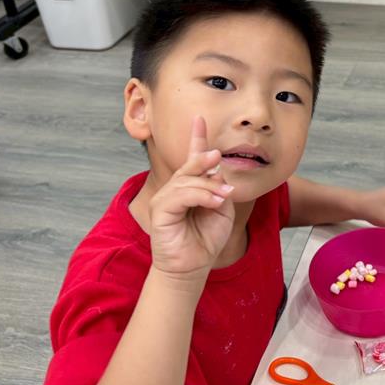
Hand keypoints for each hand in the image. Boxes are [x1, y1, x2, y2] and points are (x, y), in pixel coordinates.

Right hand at [147, 116, 236, 280]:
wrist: (193, 265)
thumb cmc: (206, 238)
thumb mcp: (220, 208)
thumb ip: (218, 188)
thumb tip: (216, 172)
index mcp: (191, 186)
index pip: (193, 158)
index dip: (197, 138)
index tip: (200, 119)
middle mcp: (176, 188)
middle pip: (190, 165)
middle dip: (204, 158)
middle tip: (218, 154)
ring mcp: (166, 198)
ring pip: (188, 180)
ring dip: (209, 186)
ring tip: (223, 195)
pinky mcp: (161, 210)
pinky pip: (181, 195)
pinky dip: (201, 196)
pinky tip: (215, 202)